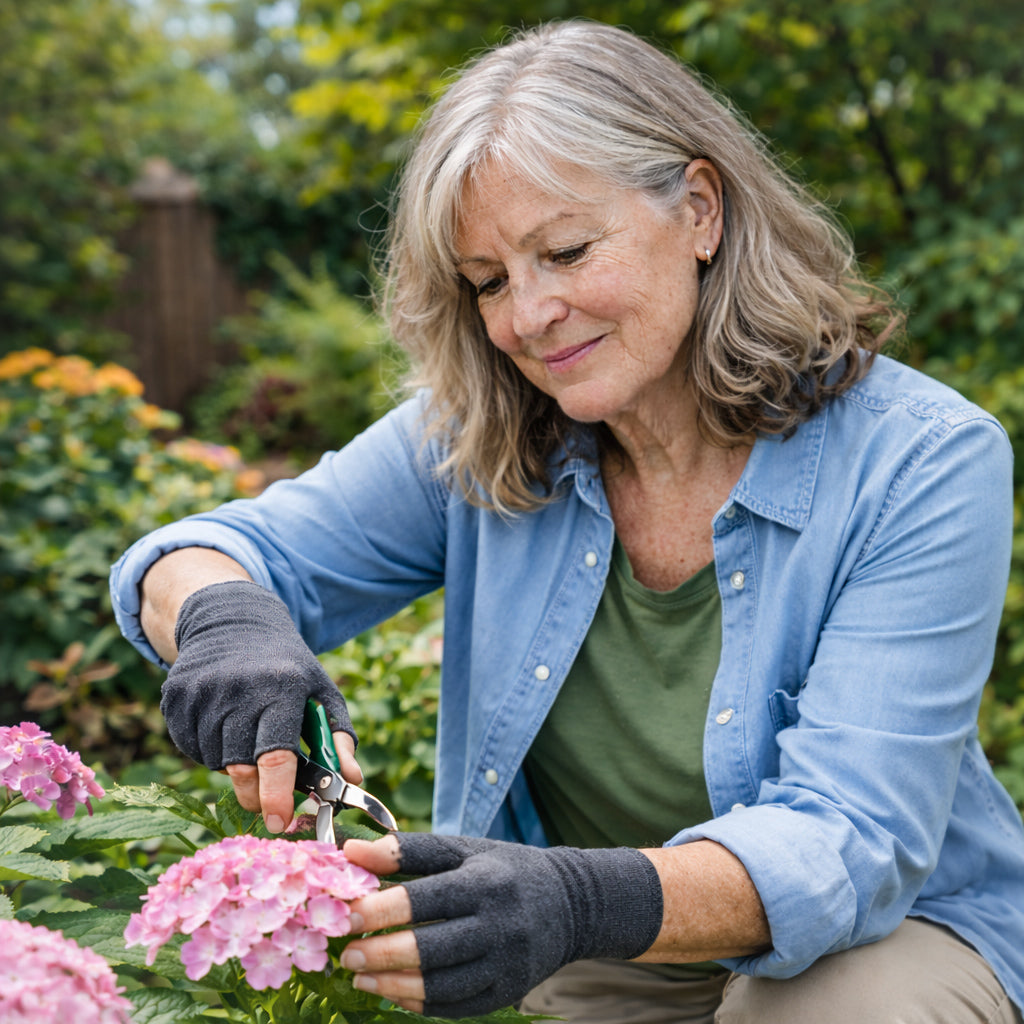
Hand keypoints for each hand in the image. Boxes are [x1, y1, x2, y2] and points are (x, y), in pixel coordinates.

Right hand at [160, 580, 359, 830]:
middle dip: (256, 794)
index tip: (279, 822)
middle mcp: (238, 689)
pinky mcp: (176, 696)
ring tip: (249, 739)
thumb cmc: (287, 665)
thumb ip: (339, 736)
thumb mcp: (321, 690)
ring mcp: (202, 692)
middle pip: (240, 767)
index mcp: (281, 688)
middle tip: (268, 800)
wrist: (233, 619)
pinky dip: (210, 751)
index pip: (276, 754)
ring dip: (234, 767)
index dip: (277, 795)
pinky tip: (224, 726)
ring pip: (214, 761)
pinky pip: (191, 747)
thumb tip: (354, 780)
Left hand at [341, 832, 662, 1017]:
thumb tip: (351, 851)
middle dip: (383, 954)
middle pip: (433, 948)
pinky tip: (392, 993)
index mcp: (486, 881)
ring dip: (394, 985)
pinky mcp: (508, 991)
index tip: (349, 914)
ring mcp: (506, 963)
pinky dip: (420, 1003)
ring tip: (361, 977)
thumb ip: (408, 851)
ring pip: (443, 984)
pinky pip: (457, 1005)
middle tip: (347, 954)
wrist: (570, 904)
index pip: (428, 898)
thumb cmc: (504, 871)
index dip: (384, 909)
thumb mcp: (464, 850)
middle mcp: (499, 924)